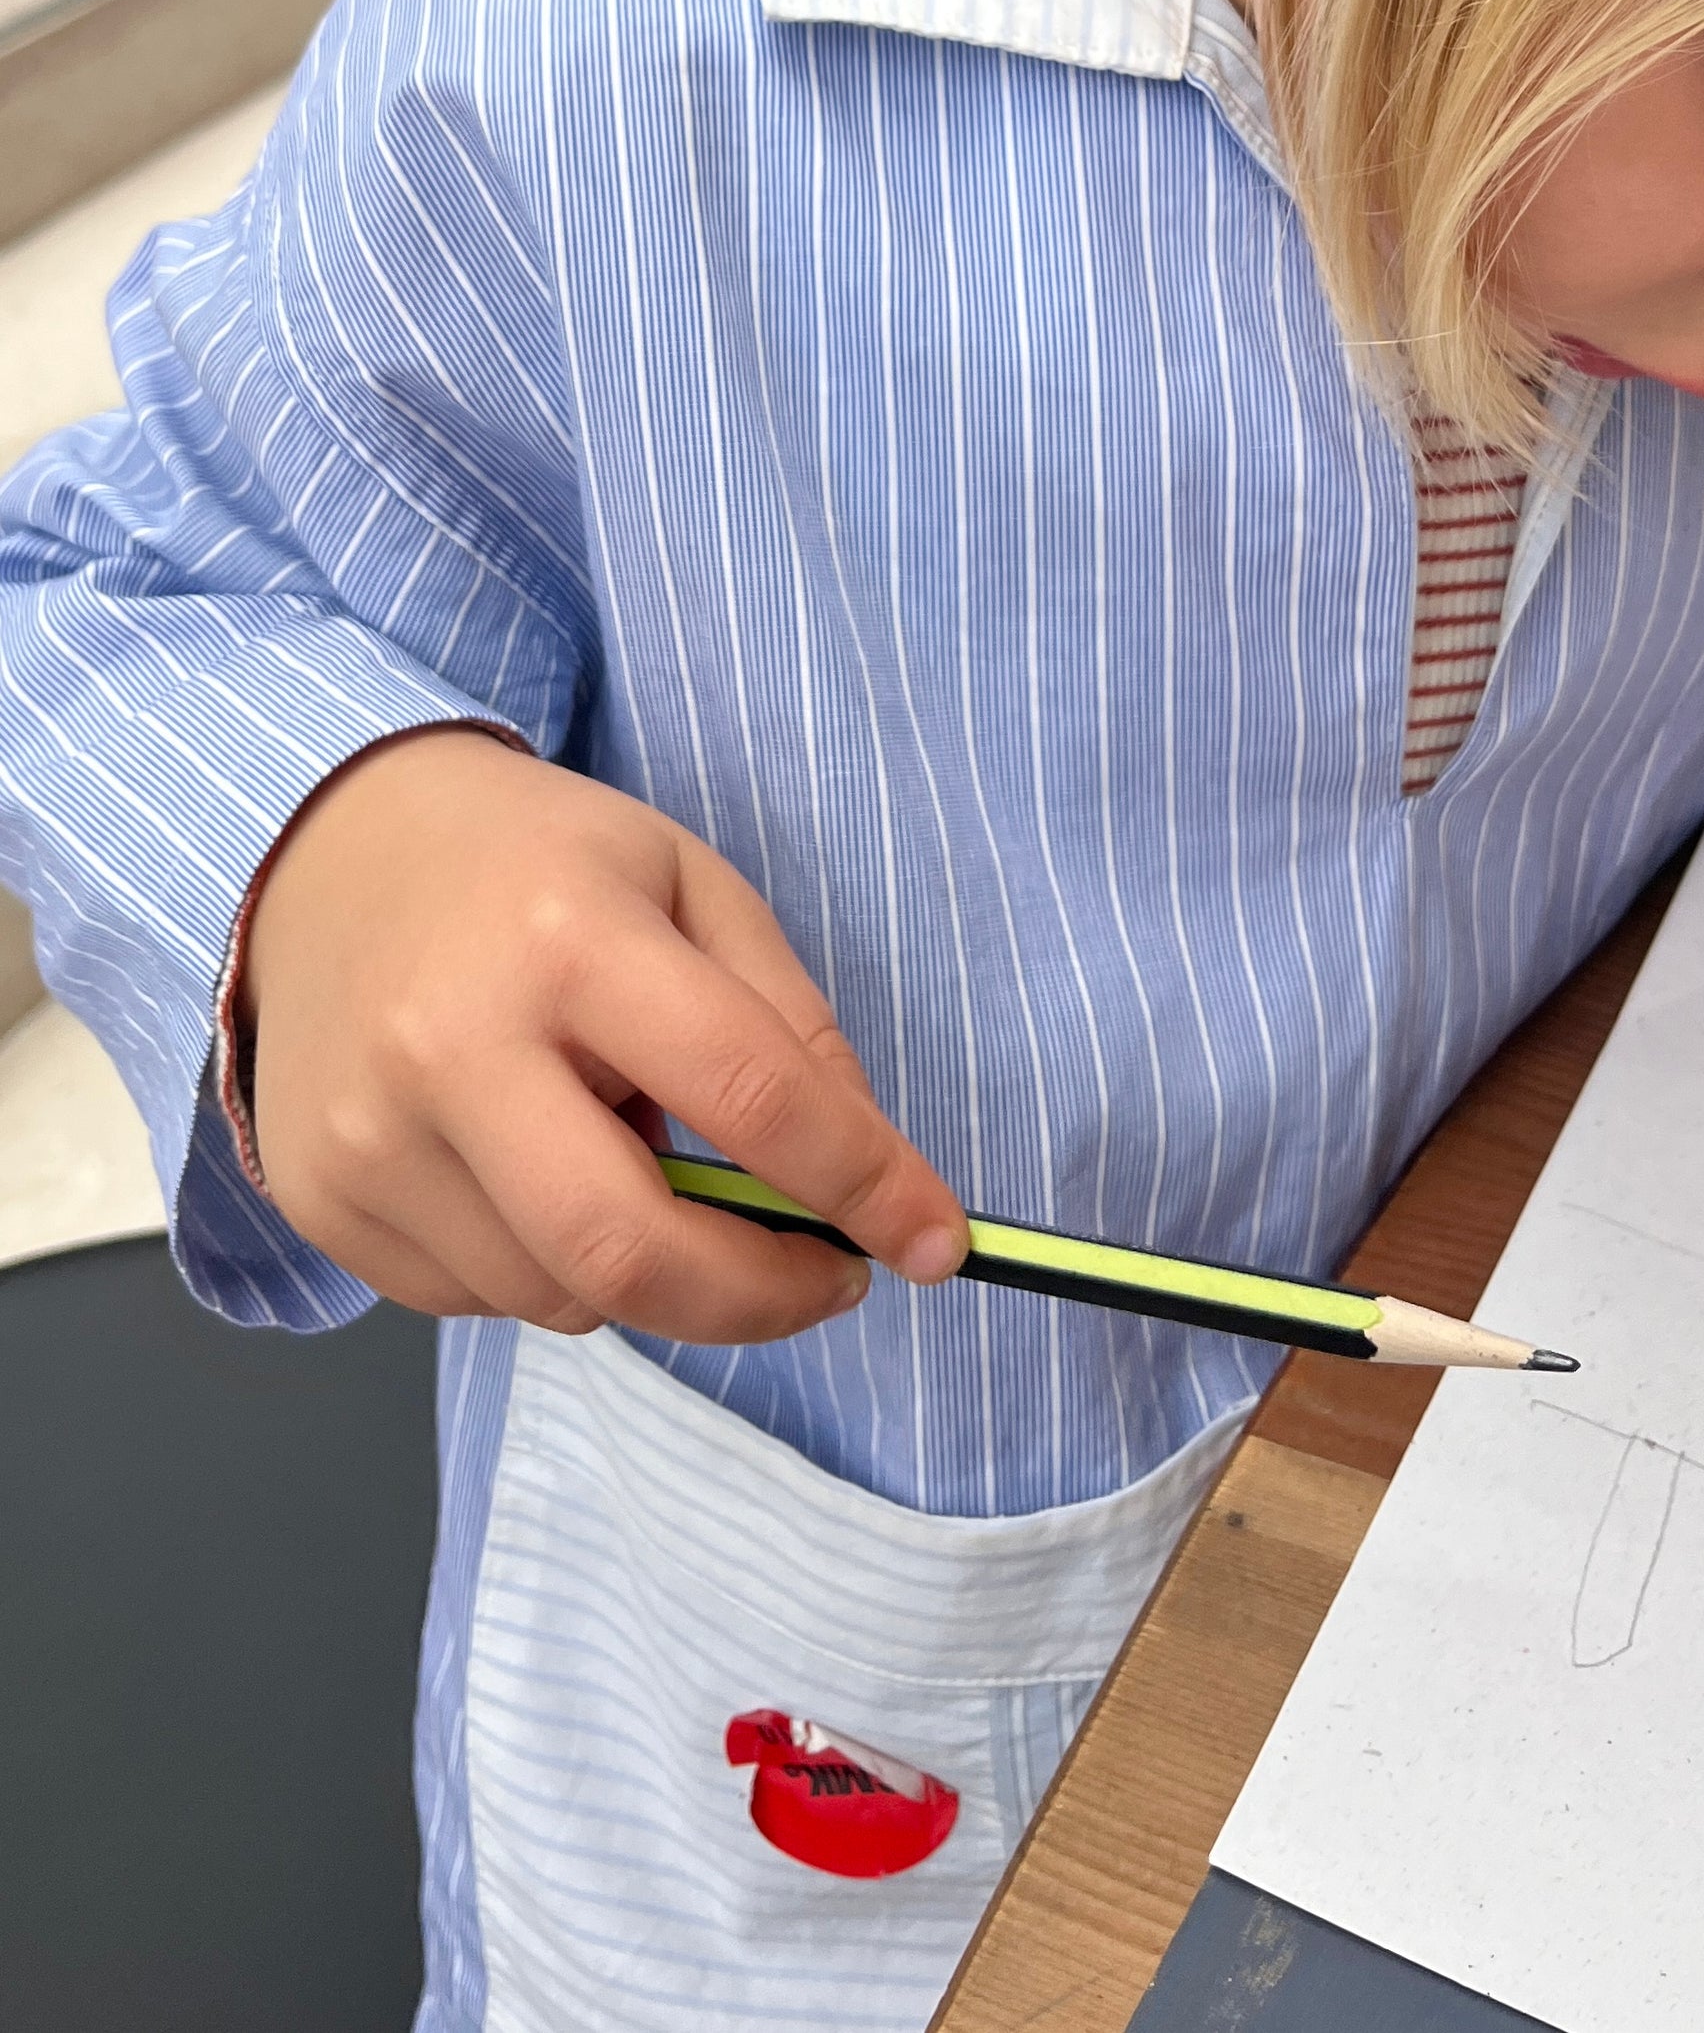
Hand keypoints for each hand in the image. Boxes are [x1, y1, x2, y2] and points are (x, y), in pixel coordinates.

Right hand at [241, 728, 966, 1340]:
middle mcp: (449, 1045)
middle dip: (765, 1299)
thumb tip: (869, 1183)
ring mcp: (369, 1135)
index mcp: (567, 939)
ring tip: (635, 1154)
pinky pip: (484, 1298)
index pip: (749, 1097)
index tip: (938, 1241)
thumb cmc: (536, 867)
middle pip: (632, 1251)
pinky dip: (551, 1267)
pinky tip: (540, 1166)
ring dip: (649, 1270)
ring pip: (564, 1296)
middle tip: (828, 1281)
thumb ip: (789, 1027)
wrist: (328, 847)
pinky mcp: (321, 1199)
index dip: (866, 1186)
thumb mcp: (690, 887)